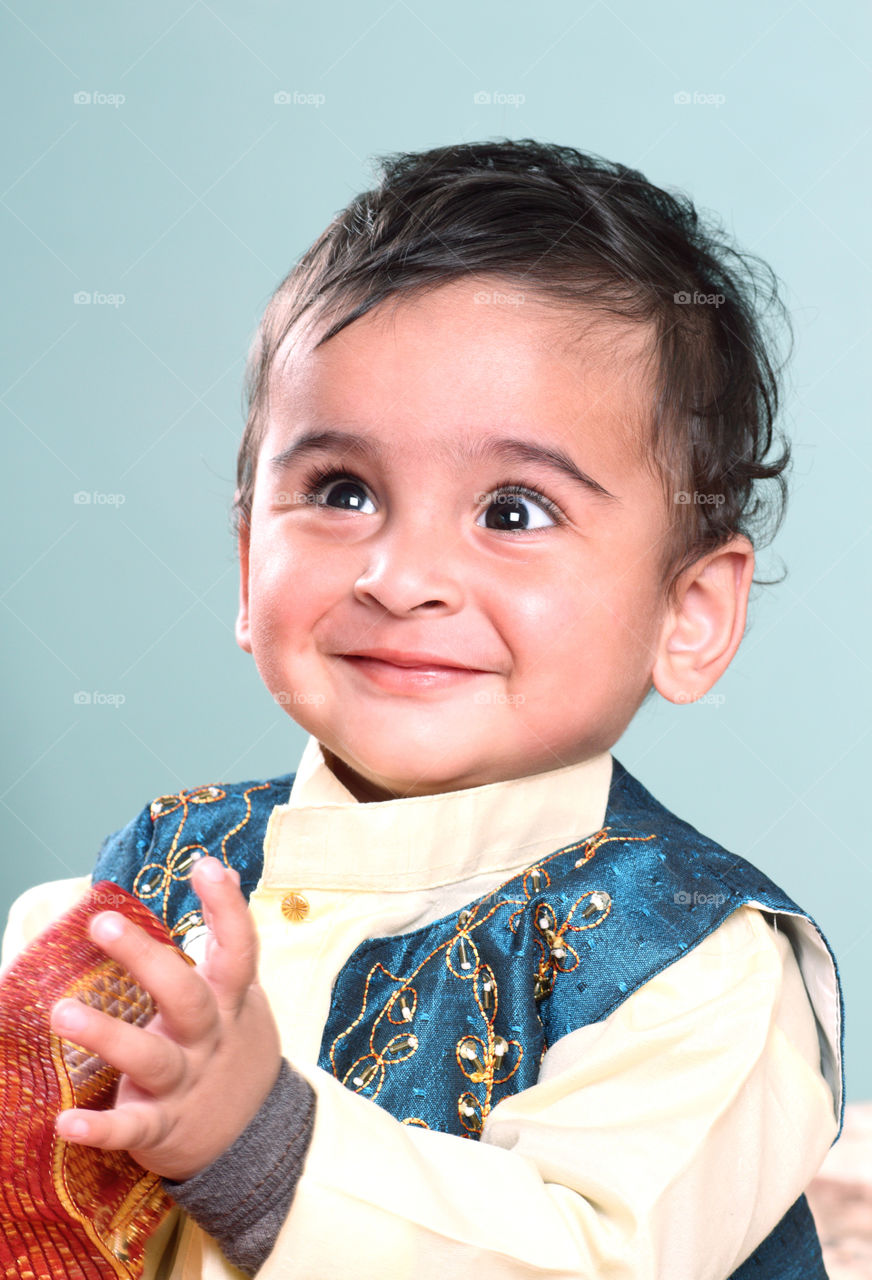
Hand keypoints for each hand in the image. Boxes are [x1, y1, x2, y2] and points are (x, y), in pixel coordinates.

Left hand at [49, 857, 281, 1180]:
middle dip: (147, 960)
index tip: (206, 866)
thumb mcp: (243, 992)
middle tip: (104, 923)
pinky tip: (67, 1121)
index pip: (237, 948)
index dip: (226, 908)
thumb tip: (225, 869)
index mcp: (229, 1002)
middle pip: (185, 995)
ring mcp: (186, 1082)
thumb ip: (227, 936)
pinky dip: (101, 1127)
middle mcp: (209, 1037)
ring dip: (107, 1036)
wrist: (260, 1138)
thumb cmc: (235, 1048)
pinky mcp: (162, 1126)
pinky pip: (132, 1127)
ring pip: (151, 1058)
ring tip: (61, 1013)